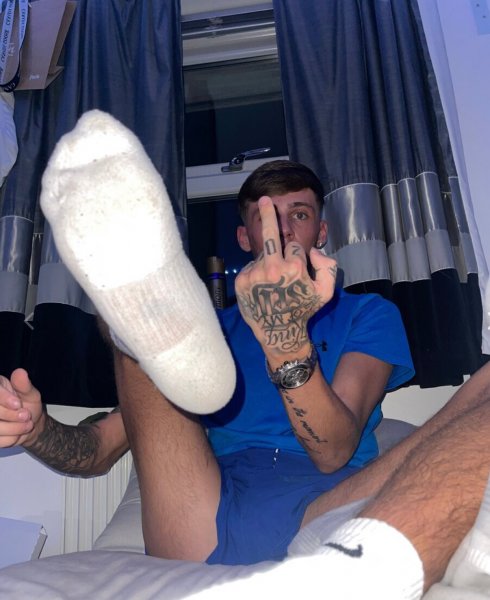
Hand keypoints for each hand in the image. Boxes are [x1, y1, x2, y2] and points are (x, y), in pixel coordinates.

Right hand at [0, 369, 43, 447]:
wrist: (30, 424)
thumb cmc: (28, 405)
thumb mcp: (30, 393)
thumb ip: (24, 385)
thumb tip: (20, 372)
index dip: (4, 398)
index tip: (17, 404)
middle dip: (11, 415)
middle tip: (27, 415)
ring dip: (13, 428)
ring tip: (27, 425)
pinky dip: (10, 439)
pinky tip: (18, 434)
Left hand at [235, 196, 337, 362]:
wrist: (278, 332)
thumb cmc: (303, 311)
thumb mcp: (326, 292)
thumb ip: (329, 267)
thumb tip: (313, 251)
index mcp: (294, 267)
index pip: (294, 247)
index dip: (297, 258)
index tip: (297, 271)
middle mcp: (272, 267)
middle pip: (271, 235)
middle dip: (269, 215)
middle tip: (264, 199)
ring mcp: (254, 274)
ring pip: (262, 257)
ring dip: (267, 264)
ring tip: (271, 286)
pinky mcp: (241, 281)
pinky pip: (250, 267)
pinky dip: (256, 273)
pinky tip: (261, 289)